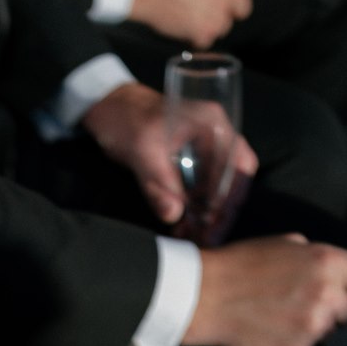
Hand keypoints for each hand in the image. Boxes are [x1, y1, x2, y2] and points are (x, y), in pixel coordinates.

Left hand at [82, 81, 256, 227]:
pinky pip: (200, 186)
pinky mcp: (189, 160)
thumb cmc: (125, 118)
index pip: (239, 164)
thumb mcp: (141, 151)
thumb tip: (174, 216)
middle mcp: (215, 134)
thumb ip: (157, 184)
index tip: (215, 221)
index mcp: (212, 124)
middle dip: (220, 211)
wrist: (107, 106)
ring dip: (207, 213)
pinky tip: (182, 226)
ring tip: (193, 238)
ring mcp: (203, 147)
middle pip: (232, 179)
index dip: (231, 196)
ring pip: (216, 186)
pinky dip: (194, 207)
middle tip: (206, 238)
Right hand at [128, 0, 256, 46]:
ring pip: (224, 26)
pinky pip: (205, 42)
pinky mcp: (199, 30)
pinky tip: (183, 32)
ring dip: (211, 25)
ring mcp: (214, 9)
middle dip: (230, 9)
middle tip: (210, 9)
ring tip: (193, 21)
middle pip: (243, 6)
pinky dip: (195, 39)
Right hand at [187, 235, 346, 345]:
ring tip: (277, 312)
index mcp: (327, 263)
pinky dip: (291, 339)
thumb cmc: (240, 265)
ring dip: (312, 323)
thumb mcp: (284, 244)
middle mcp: (326, 296)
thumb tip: (334, 271)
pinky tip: (267, 326)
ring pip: (327, 330)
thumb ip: (316, 257)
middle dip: (336, 308)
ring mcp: (311, 328)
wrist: (204, 297)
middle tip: (304, 301)